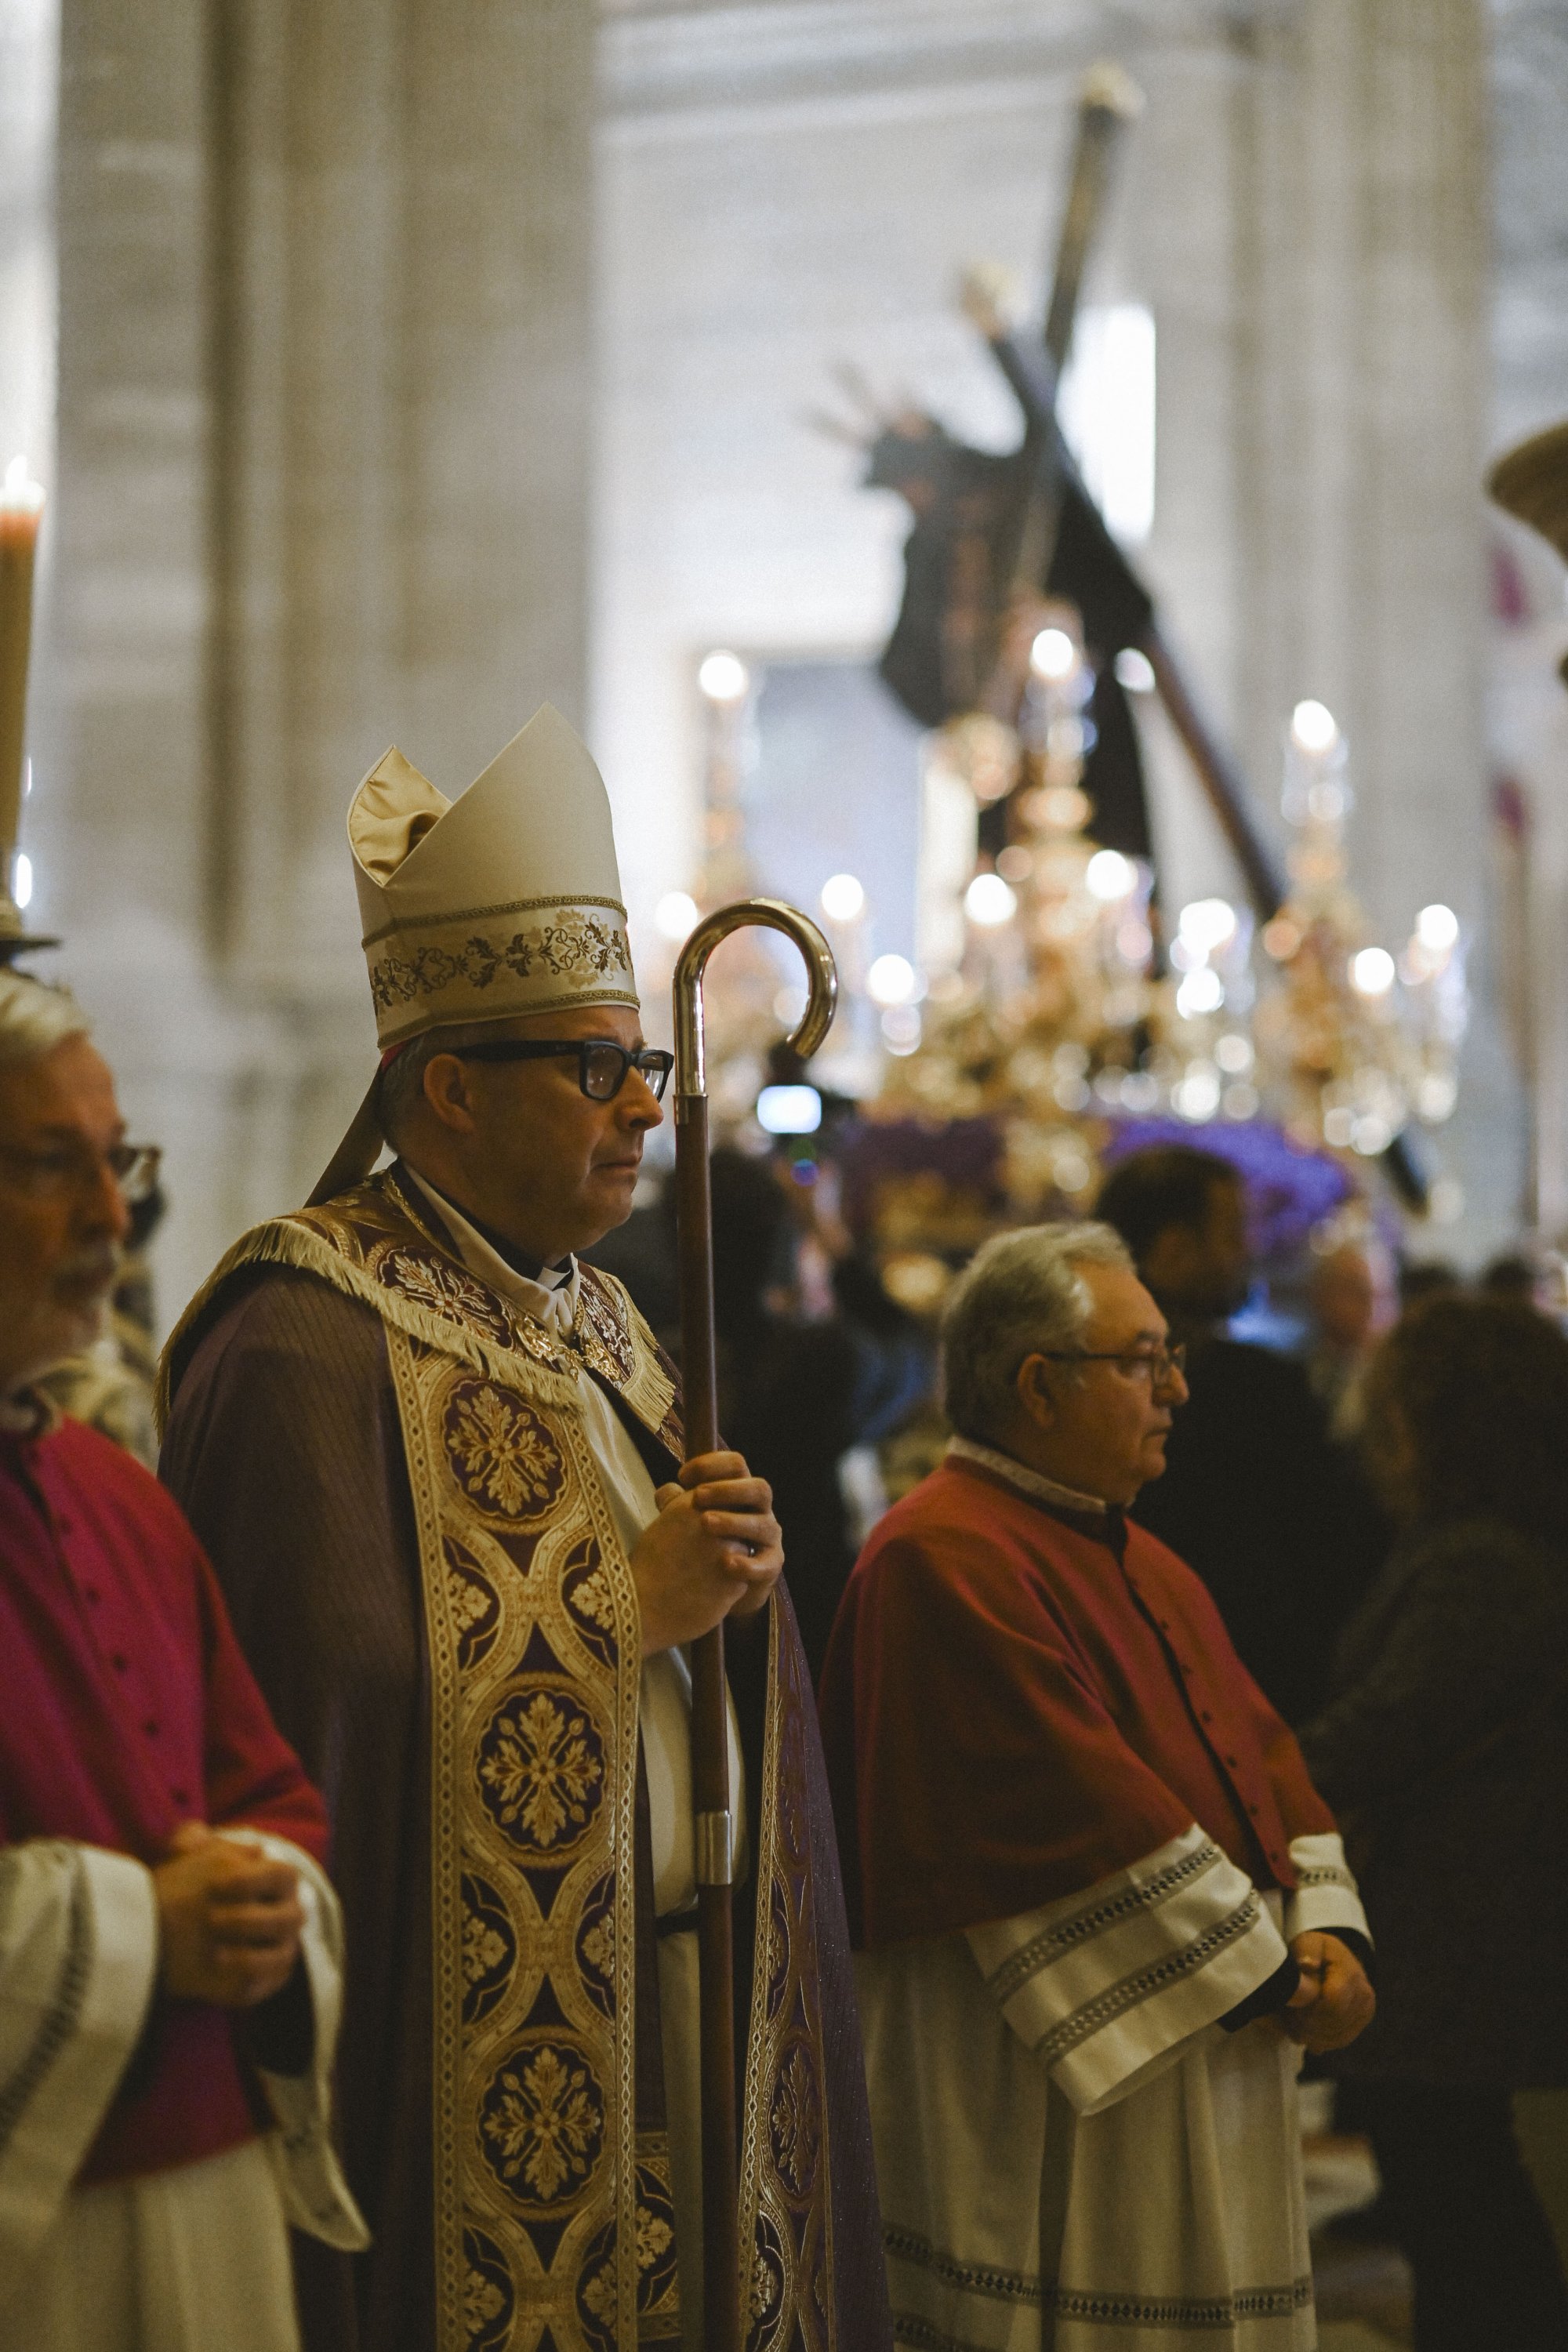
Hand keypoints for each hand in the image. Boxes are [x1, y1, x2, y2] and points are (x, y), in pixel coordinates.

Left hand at [153, 1824, 304, 2007]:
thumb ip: (190, 1841)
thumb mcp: (188, 1861)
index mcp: (279, 1880)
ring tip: (215, 1955)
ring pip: (284, 1956)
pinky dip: (250, 1984)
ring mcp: (282, 1948)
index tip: (215, 1887)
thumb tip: (195, 1836)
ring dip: (251, 1957)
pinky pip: (269, 1986)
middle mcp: (287, 1914)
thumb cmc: (192, 1889)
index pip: (282, 1875)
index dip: (253, 1879)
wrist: (177, 1931)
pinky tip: (220, 1979)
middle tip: (212, 1922)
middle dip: (251, 1920)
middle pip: (290, 1917)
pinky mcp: (270, 1979)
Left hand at [629, 1450, 783, 1655]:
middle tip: (697, 1496)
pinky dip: (748, 1564)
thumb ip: (679, 1504)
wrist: (724, 1586)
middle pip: (759, 1488)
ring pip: (764, 1524)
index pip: (736, 1465)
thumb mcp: (690, 1520)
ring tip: (705, 1524)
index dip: (711, 1465)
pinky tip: (726, 1563)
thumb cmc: (704, 1543)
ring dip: (734, 1521)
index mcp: (741, 1492)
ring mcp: (769, 1538)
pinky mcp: (771, 1567)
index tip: (682, 1476)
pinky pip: (767, 1564)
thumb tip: (665, 1490)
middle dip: (728, 1490)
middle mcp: (760, 1511)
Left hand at [1281, 1931, 1375, 2052]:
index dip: (1310, 2011)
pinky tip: (1304, 2032)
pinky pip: (1340, 2041)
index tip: (1292, 2007)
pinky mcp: (1361, 2022)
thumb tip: (1307, 1964)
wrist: (1332, 1957)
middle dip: (1309, 2025)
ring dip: (1312, 2035)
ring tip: (1294, 2024)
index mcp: (1351, 1974)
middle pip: (1335, 2024)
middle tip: (1289, 2019)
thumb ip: (1306, 1951)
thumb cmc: (1315, 1950)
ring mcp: (1366, 2011)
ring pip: (1337, 2037)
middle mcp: (1364, 1995)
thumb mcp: (1307, 1942)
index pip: (1333, 2005)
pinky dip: (1320, 2041)